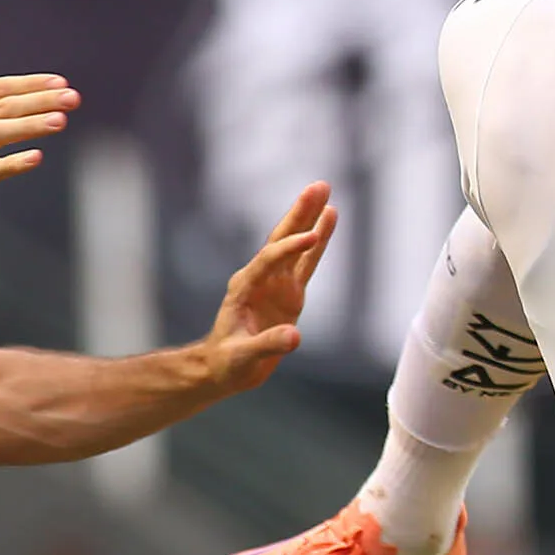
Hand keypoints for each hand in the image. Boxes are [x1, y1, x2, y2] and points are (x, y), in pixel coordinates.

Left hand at [192, 183, 335, 398]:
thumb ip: (268, 345)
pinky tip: (329, 219)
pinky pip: (307, 261)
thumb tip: (295, 336)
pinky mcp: (290, 292)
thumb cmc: (228, 362)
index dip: (289, 248)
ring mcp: (276, 283)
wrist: (224, 367)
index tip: (311, 236)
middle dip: (299, 213)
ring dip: (310, 219)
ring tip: (326, 192)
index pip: (269, 259)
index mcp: (244, 287)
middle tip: (319, 186)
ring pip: (295, 245)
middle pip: (281, 238)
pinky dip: (319, 242)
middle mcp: (260, 278)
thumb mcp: (243, 357)